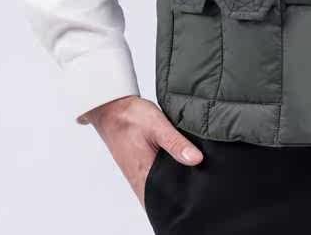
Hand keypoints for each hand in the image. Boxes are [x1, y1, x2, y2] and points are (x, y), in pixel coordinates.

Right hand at [81, 95, 203, 208]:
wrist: (111, 110)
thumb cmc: (130, 117)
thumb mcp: (158, 126)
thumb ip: (176, 144)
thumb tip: (197, 159)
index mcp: (145, 176)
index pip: (168, 199)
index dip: (184, 197)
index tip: (199, 189)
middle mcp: (140, 182)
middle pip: (165, 196)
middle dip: (181, 190)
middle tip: (198, 177)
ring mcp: (137, 177)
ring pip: (159, 189)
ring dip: (173, 181)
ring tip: (189, 169)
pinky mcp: (137, 170)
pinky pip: (154, 180)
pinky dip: (165, 175)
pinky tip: (175, 163)